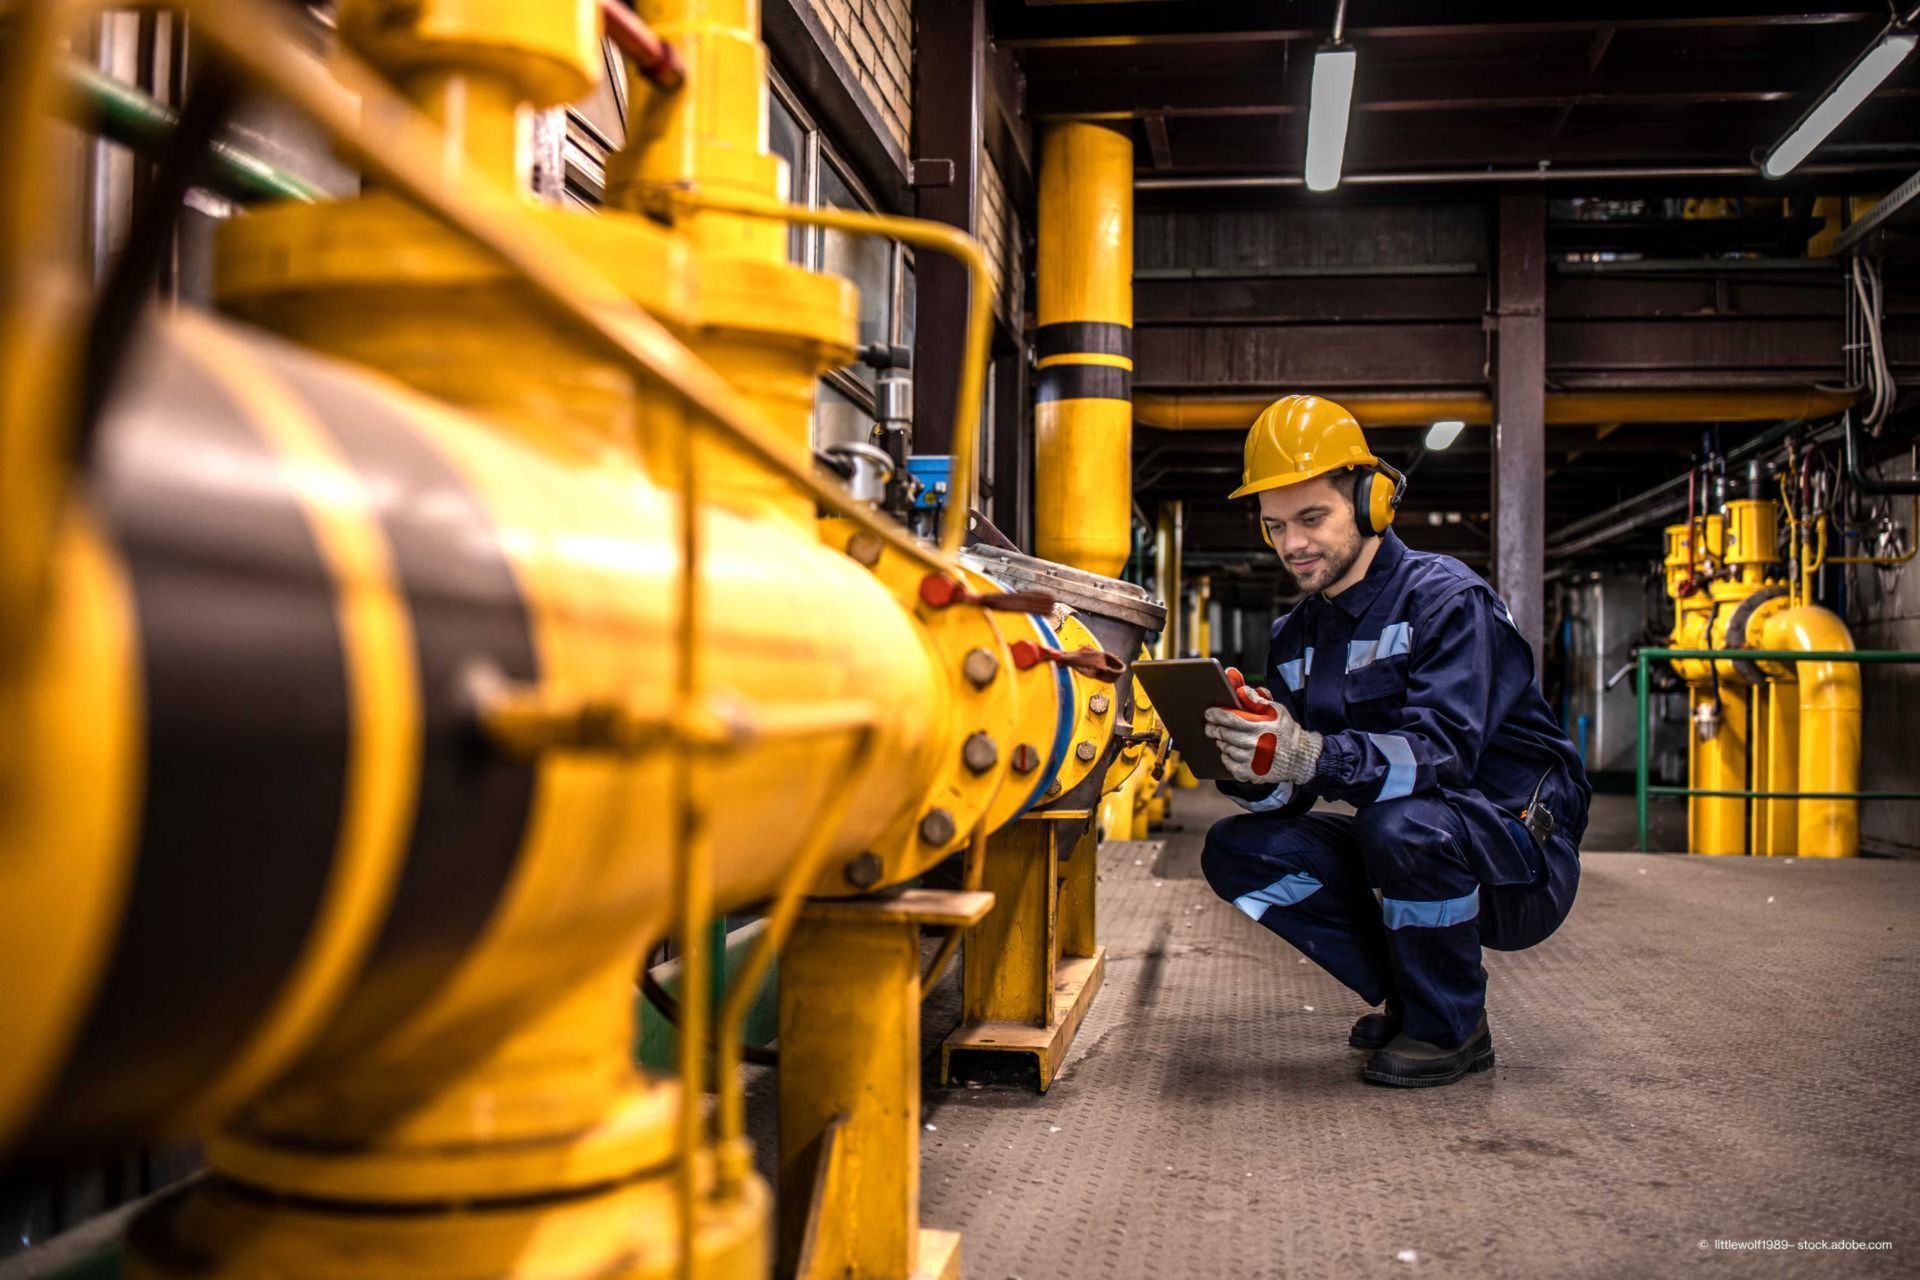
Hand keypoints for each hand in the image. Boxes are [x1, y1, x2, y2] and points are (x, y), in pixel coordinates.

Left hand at [1203, 666, 1322, 784]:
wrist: (1300, 757)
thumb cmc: (1286, 731)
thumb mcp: (1276, 711)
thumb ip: (1257, 701)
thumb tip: (1241, 691)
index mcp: (1259, 727)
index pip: (1230, 718)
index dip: (1216, 715)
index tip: (1209, 713)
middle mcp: (1253, 744)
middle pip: (1224, 734)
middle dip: (1213, 728)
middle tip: (1209, 725)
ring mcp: (1250, 761)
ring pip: (1225, 748)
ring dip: (1221, 742)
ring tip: (1222, 737)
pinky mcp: (1250, 773)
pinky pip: (1229, 764)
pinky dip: (1226, 757)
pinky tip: (1230, 751)